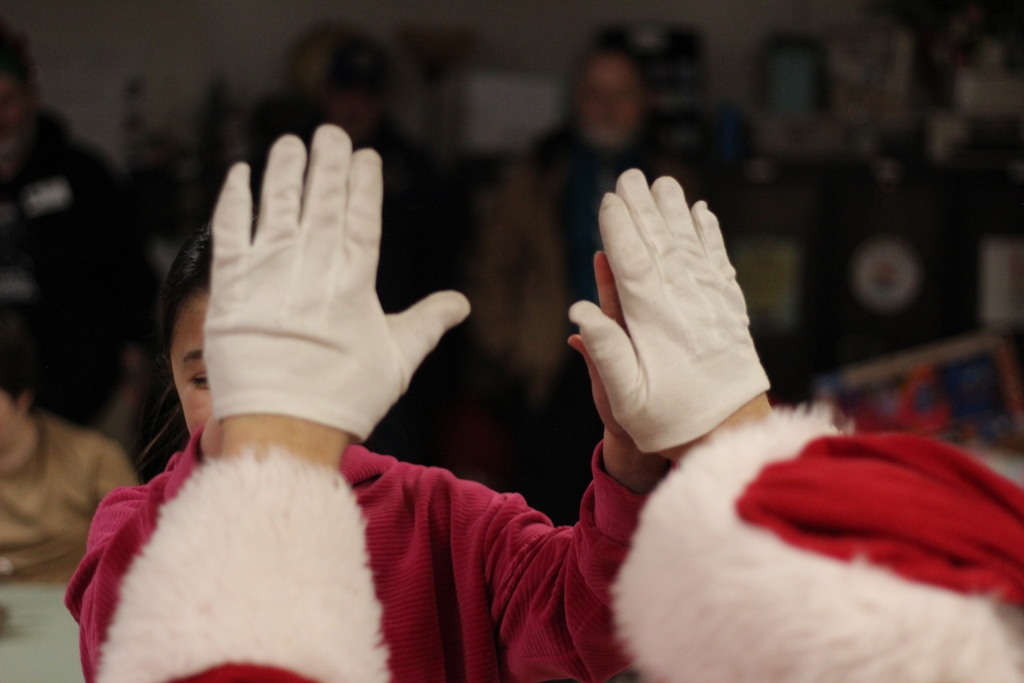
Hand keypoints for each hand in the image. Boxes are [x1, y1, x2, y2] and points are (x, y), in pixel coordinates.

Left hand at [204, 125, 469, 442]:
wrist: (283, 428)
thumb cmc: (345, 398)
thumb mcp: (397, 359)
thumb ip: (428, 322)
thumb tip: (462, 303)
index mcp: (355, 280)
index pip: (363, 215)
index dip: (364, 182)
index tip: (366, 156)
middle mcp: (313, 265)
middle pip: (322, 199)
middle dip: (327, 161)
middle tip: (330, 131)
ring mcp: (269, 271)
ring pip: (277, 204)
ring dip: (284, 169)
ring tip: (288, 143)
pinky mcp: (231, 284)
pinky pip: (229, 229)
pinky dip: (234, 199)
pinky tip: (239, 175)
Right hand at [569, 170, 768, 452]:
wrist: (734, 433)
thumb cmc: (672, 421)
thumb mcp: (626, 400)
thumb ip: (603, 353)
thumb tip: (578, 311)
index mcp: (653, 321)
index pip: (631, 262)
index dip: (619, 228)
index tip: (609, 199)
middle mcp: (684, 303)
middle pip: (660, 243)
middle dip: (643, 207)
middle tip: (630, 175)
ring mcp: (710, 302)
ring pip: (690, 245)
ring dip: (675, 211)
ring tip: (664, 183)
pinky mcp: (729, 308)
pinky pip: (717, 260)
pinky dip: (710, 235)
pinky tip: (703, 214)